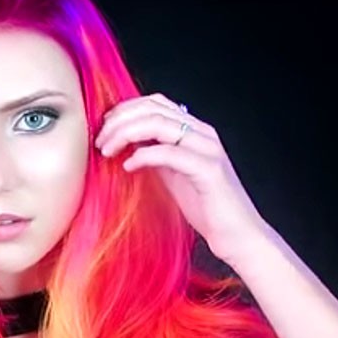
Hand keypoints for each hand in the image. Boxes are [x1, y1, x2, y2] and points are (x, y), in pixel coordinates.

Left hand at [94, 93, 269, 265]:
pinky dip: (144, 156)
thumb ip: (154, 154)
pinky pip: (169, 152)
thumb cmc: (205, 207)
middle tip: (99, 140)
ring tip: (107, 150)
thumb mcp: (172, 174)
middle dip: (120, 120)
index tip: (103, 127)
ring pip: (159, 124)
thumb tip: (125, 143)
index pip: (155, 103)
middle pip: (153, 109)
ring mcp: (207, 149)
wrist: (237, 234)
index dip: (124, 110)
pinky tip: (128, 166)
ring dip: (126, 133)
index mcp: (194, 131)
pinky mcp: (208, 169)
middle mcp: (202, 133)